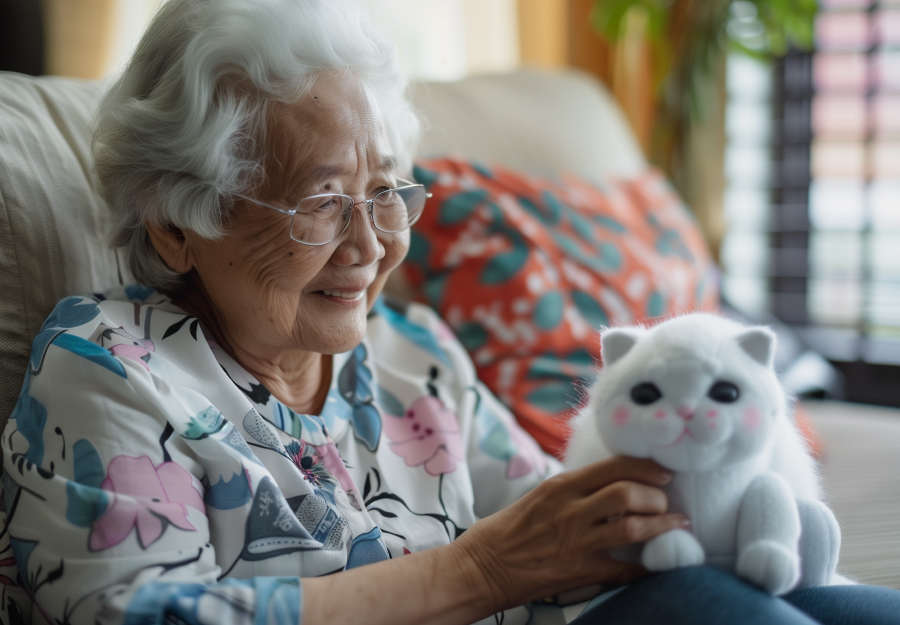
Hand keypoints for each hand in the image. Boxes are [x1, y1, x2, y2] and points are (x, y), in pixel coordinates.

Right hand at [451, 456, 689, 610]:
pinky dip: (645, 569)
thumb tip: (603, 488)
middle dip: (657, 496)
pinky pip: (624, 570)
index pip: (613, 466)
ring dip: (661, 526)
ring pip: (633, 527)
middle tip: (667, 502)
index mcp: (561, 486)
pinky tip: (655, 567)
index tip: (662, 472)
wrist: (480, 568)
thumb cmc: (503, 532)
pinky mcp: (579, 572)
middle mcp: (571, 509)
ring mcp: (576, 541)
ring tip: (676, 526)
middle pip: (629, 492)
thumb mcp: (537, 497)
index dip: (645, 468)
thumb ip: (570, 491)